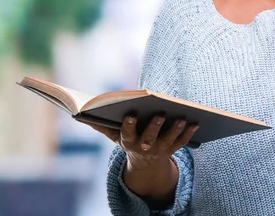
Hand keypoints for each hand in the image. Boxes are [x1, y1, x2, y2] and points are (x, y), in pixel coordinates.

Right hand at [82, 115, 198, 169]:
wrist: (144, 163)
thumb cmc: (128, 140)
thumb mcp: (113, 135)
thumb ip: (100, 124)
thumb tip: (79, 112)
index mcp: (127, 142)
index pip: (126, 134)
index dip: (128, 125)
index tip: (130, 114)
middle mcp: (143, 148)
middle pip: (149, 139)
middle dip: (154, 127)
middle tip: (159, 114)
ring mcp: (159, 151)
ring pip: (168, 141)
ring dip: (175, 130)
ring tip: (181, 117)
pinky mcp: (172, 150)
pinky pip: (181, 143)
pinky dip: (188, 133)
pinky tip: (195, 122)